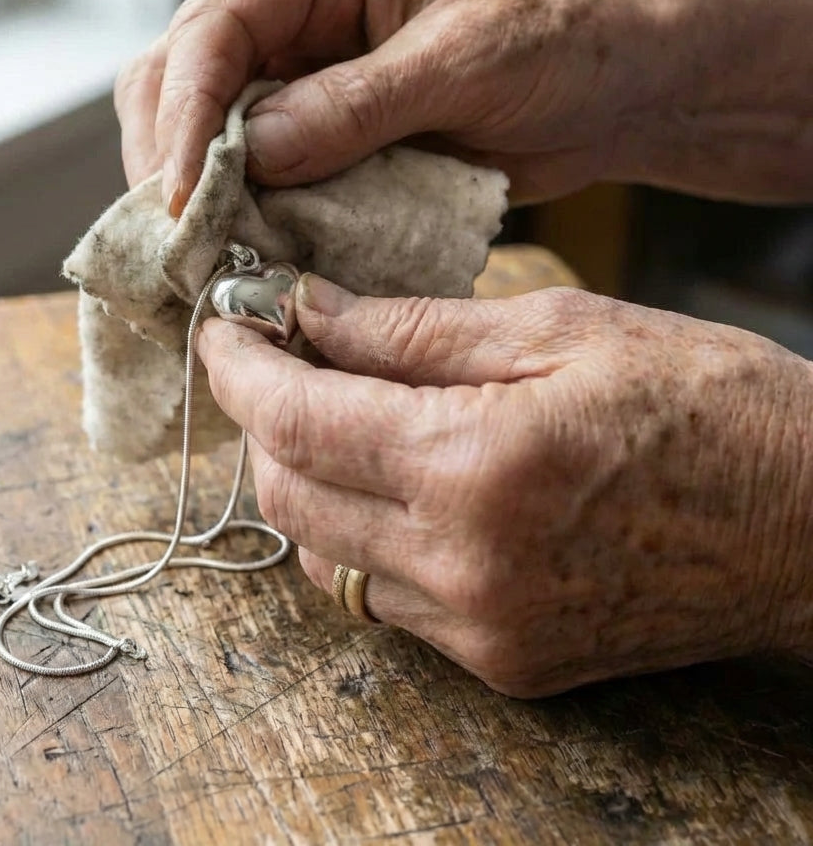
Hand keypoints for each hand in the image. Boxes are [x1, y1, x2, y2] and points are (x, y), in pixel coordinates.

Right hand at [115, 0, 666, 211]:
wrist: (612, 85)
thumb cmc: (559, 41)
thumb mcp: (464, 62)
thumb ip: (356, 105)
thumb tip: (253, 153)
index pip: (214, 25)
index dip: (186, 112)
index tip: (181, 195)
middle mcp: (296, 11)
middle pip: (182, 74)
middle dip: (171, 157)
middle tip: (179, 239)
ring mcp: (303, 75)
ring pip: (207, 128)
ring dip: (200, 192)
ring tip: (204, 254)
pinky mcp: (322, 133)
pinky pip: (258, 172)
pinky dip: (246, 213)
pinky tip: (245, 250)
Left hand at [196, 276, 812, 696]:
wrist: (812, 524)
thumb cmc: (706, 402)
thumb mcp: (558, 328)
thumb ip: (413, 328)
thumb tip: (309, 313)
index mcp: (477, 467)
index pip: (297, 421)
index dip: (240, 368)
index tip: (223, 326)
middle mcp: (465, 568)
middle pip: (289, 494)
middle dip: (262, 420)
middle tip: (276, 358)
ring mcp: (482, 630)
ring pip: (324, 554)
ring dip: (306, 478)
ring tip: (334, 413)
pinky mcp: (504, 663)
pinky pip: (383, 598)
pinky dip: (361, 534)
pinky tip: (394, 480)